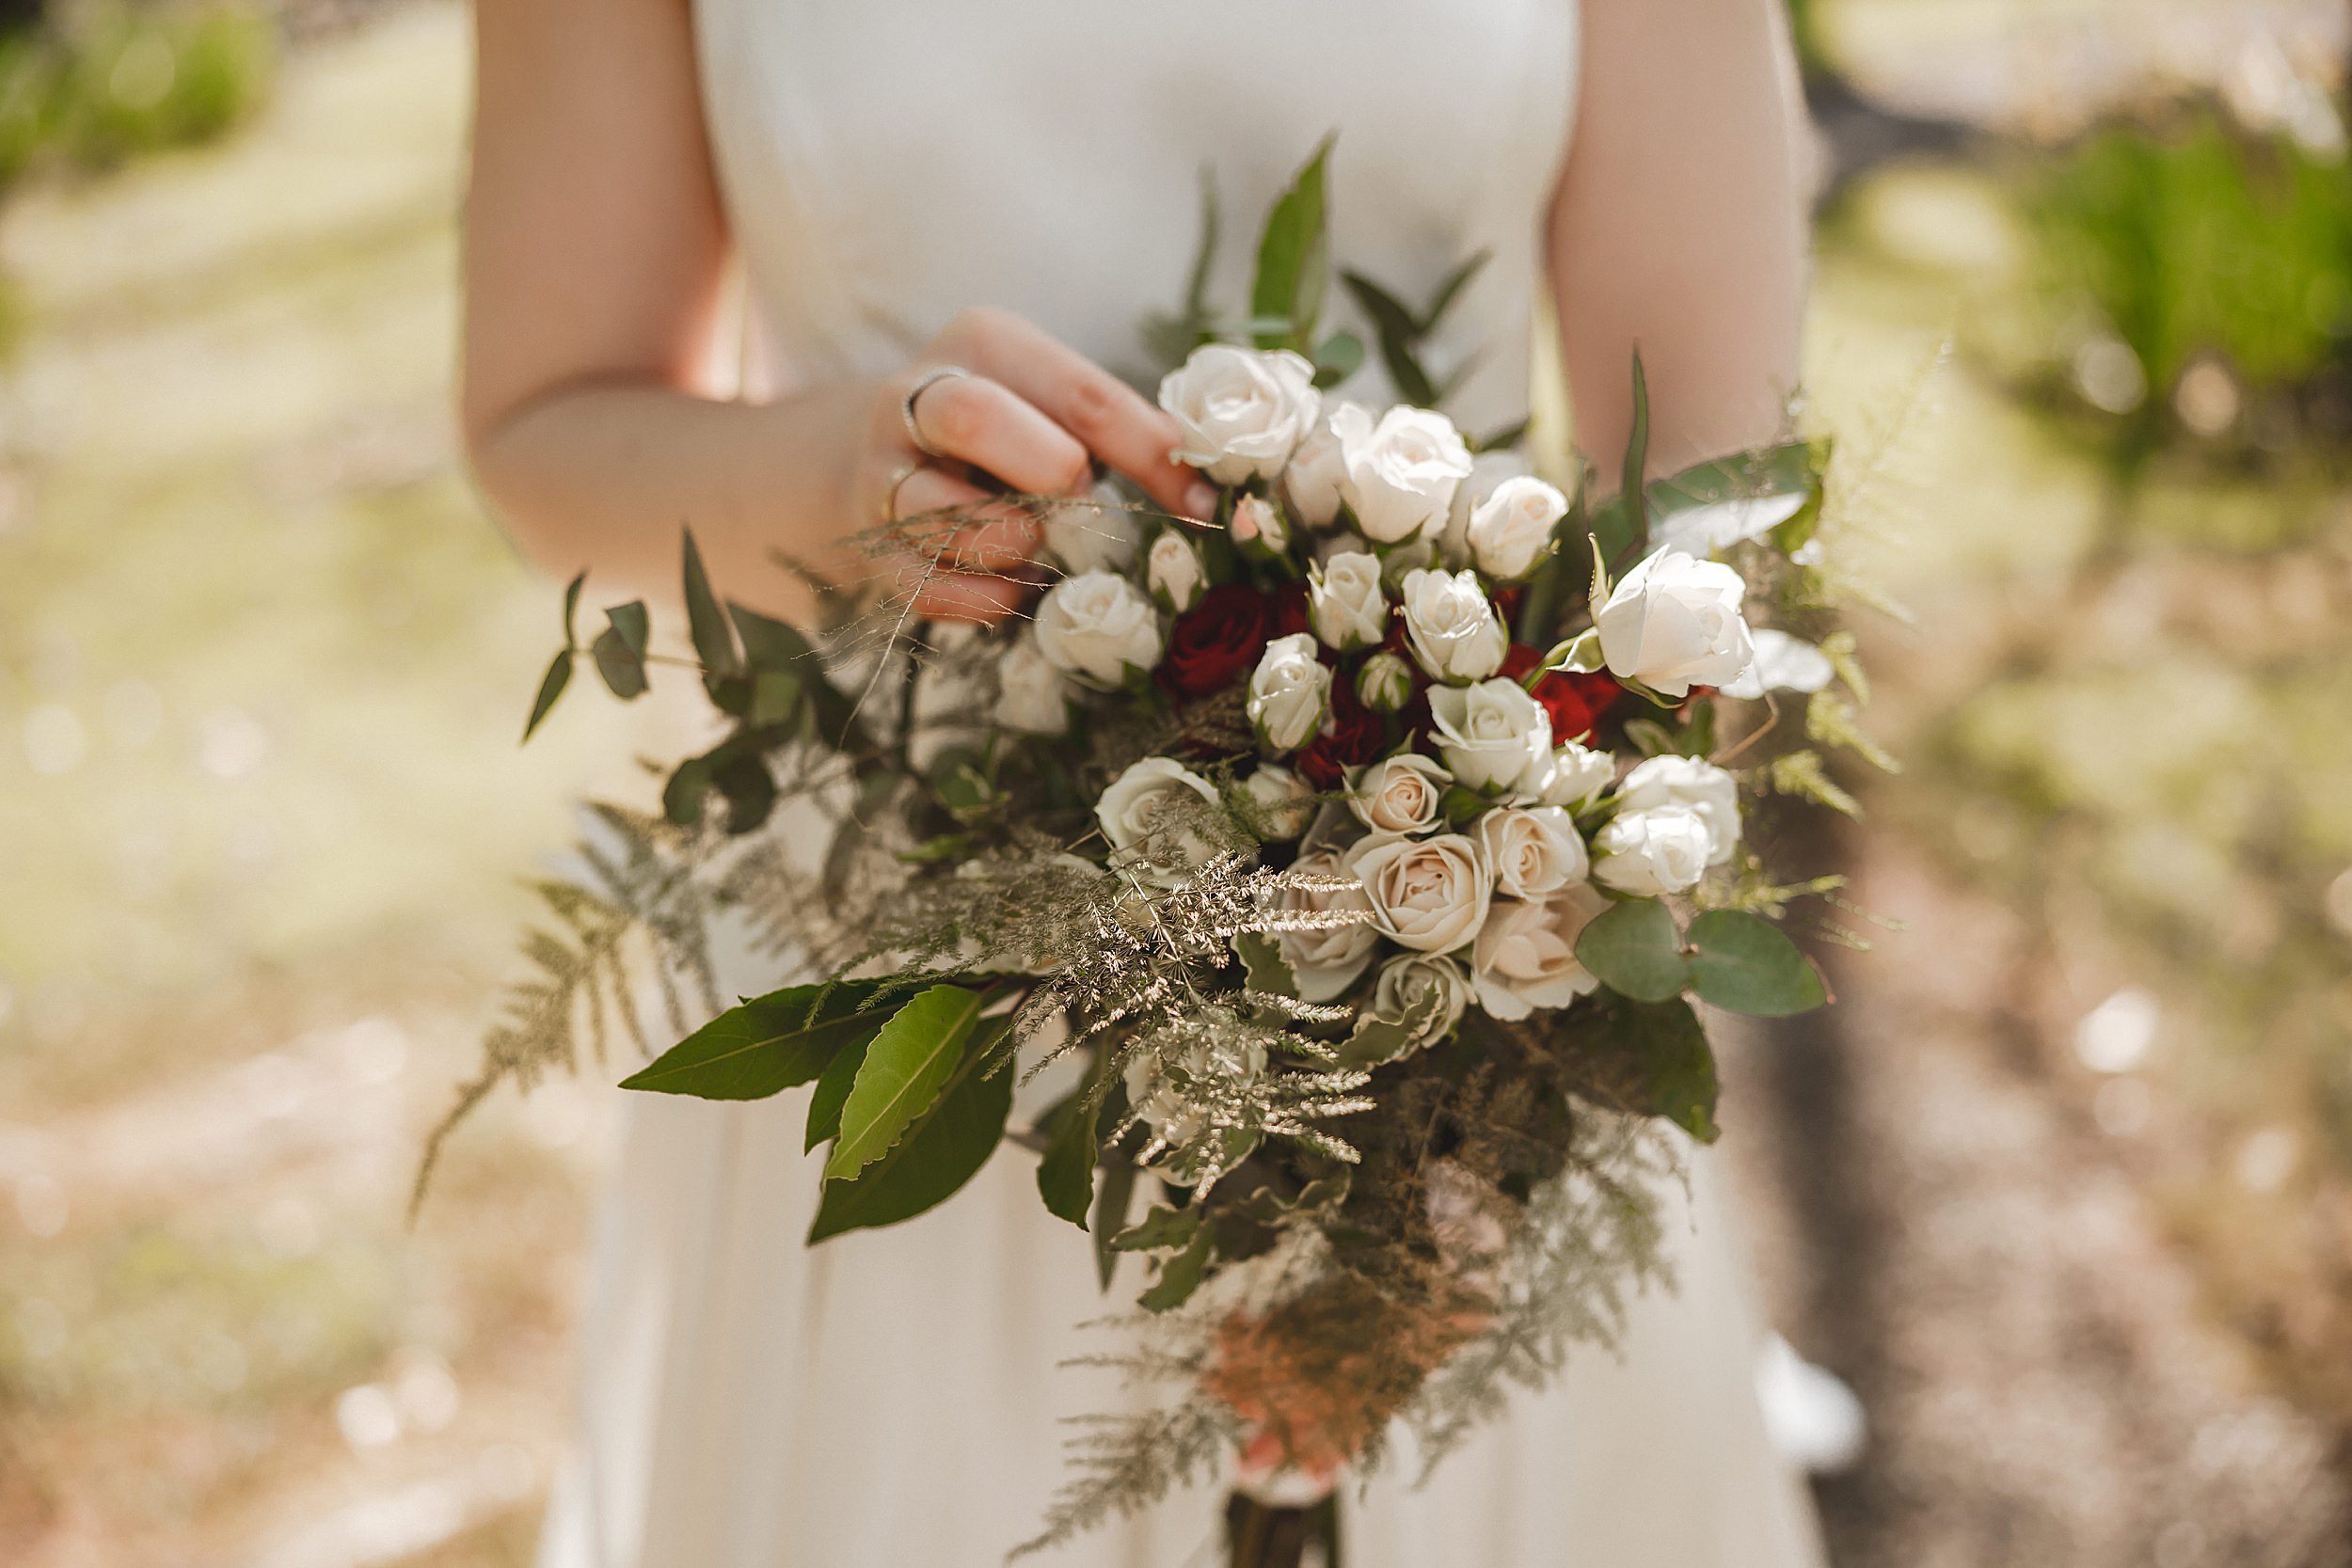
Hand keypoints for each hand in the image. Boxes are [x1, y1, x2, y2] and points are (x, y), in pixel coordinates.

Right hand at [857, 308, 1218, 622]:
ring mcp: (883, 471)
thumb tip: (1205, 490)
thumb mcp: (1053, 403)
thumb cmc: (1001, 429)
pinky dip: (987, 599)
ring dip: (1012, 543)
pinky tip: (1018, 591)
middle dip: (1047, 472)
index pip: (1080, 394)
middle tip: (1080, 503)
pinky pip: (926, 583)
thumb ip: (1122, 432)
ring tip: (1041, 550)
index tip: (1198, 504)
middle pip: (974, 418)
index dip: (1149, 454)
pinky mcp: (870, 543)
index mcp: (987, 344)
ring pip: (940, 509)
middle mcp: (920, 396)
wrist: (866, 456)